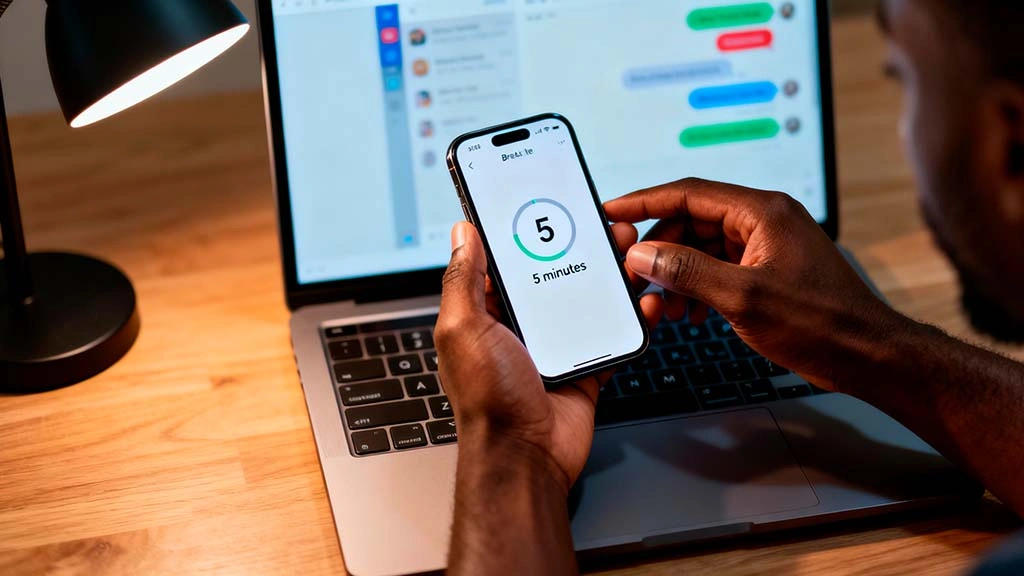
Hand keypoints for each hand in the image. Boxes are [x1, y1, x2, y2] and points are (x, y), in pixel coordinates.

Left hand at [435, 221, 661, 491]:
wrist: (527, 457)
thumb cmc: (488, 400)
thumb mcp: (464, 330)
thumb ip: (464, 280)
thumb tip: (463, 232)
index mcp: (486, 312)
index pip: (506, 259)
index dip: (526, 231)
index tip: (548, 204)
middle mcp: (520, 324)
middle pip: (554, 272)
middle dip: (580, 246)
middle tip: (606, 225)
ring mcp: (555, 344)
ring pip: (587, 297)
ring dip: (610, 275)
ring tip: (631, 252)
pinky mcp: (585, 364)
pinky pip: (611, 332)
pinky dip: (631, 316)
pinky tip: (645, 299)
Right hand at [604, 178, 907, 391]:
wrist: (867, 356)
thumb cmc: (822, 323)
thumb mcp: (743, 297)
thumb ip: (687, 271)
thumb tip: (642, 253)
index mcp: (762, 211)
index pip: (688, 194)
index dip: (644, 202)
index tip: (611, 212)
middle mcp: (763, 221)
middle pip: (690, 223)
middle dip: (659, 252)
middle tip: (636, 281)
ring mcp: (766, 246)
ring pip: (701, 249)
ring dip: (676, 276)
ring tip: (665, 308)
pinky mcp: (767, 271)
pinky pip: (717, 269)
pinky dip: (696, 288)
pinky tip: (690, 314)